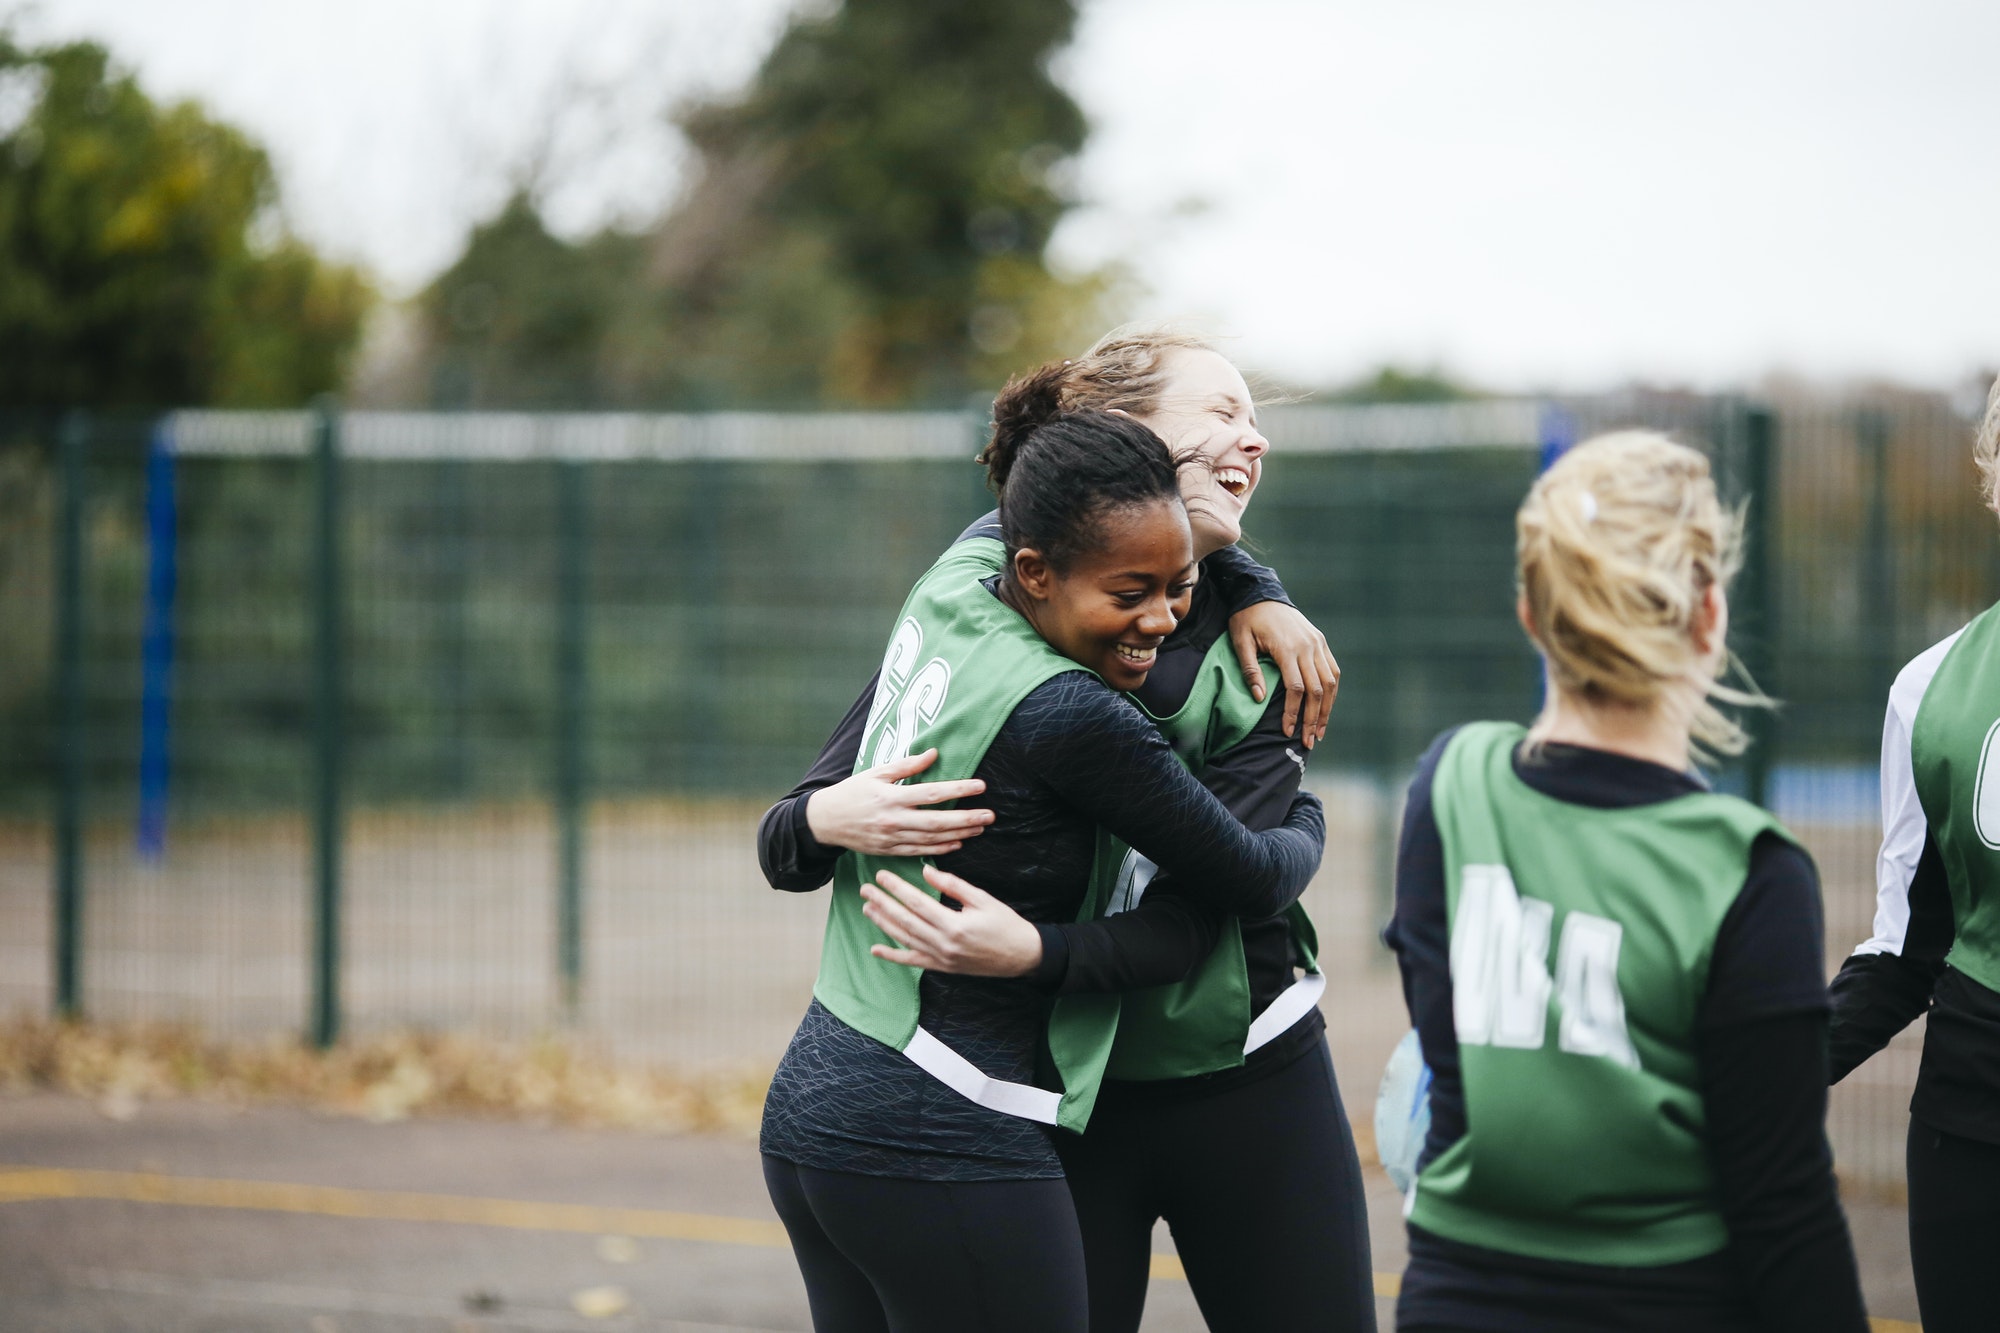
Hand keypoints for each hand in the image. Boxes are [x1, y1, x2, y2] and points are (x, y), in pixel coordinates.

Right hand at [804, 749, 991, 856]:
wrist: (825, 821)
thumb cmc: (851, 792)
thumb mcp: (876, 773)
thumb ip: (906, 765)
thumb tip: (934, 754)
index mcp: (891, 796)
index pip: (932, 793)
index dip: (958, 791)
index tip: (980, 786)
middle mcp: (894, 819)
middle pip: (937, 821)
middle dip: (966, 818)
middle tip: (990, 815)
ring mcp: (892, 838)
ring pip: (932, 839)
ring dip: (959, 834)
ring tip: (980, 828)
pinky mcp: (889, 851)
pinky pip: (920, 852)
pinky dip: (940, 849)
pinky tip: (958, 844)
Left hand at [861, 866, 1042, 976]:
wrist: (1022, 955)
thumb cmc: (1005, 924)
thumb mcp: (982, 899)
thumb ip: (953, 885)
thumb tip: (926, 872)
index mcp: (954, 924)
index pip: (917, 903)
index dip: (897, 888)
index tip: (882, 875)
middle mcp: (943, 944)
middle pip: (905, 920)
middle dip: (883, 903)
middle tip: (866, 889)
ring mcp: (941, 958)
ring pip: (904, 939)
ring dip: (883, 924)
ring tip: (868, 908)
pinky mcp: (942, 967)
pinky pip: (913, 961)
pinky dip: (893, 957)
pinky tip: (876, 950)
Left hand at [1226, 601, 1338, 746]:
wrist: (1262, 593)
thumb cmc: (1246, 619)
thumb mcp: (1240, 642)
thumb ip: (1250, 670)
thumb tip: (1260, 700)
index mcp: (1287, 648)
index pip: (1296, 689)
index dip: (1294, 713)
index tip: (1287, 731)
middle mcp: (1308, 647)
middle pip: (1317, 690)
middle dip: (1313, 719)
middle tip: (1308, 742)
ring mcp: (1317, 644)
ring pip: (1330, 683)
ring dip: (1327, 709)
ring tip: (1320, 732)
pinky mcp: (1321, 642)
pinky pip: (1333, 670)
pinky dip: (1332, 691)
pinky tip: (1326, 709)